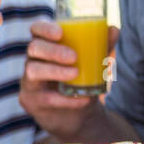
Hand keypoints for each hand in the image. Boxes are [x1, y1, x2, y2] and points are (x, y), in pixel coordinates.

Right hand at [19, 20, 118, 139]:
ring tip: (76, 74)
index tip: (61, 33)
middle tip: (73, 57)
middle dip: (53, 51)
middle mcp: (34, 61)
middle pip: (33, 48)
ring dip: (55, 71)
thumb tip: (113, 30)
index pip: (36, 30)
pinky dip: (66, 99)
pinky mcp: (31, 101)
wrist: (78, 115)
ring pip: (33, 71)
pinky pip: (45, 98)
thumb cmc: (82, 81)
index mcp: (47, 46)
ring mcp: (30, 81)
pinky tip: (83, 99)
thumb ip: (101, 46)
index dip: (44, 28)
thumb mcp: (93, 63)